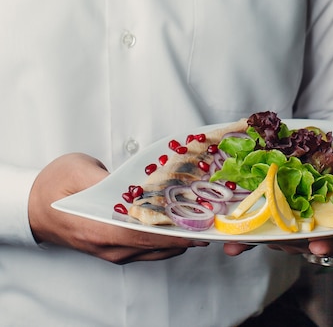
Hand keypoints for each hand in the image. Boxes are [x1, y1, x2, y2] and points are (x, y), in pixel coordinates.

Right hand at [28, 153, 204, 263]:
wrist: (33, 206)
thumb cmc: (53, 187)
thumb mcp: (79, 170)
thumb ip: (108, 176)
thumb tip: (139, 182)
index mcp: (100, 230)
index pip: (146, 236)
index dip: (175, 233)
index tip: (201, 227)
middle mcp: (109, 247)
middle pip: (155, 245)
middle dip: (185, 233)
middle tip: (212, 218)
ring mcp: (112, 251)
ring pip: (154, 249)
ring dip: (178, 236)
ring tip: (203, 218)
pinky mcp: (115, 247)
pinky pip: (146, 246)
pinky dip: (166, 236)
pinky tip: (181, 221)